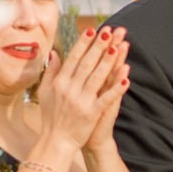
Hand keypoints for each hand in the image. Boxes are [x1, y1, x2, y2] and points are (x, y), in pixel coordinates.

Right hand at [43, 25, 128, 167]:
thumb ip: (51, 72)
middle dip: (98, 46)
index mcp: (59, 83)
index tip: (92, 30)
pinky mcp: (92, 113)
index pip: (73, 58)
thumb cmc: (51, 116)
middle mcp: (70, 90)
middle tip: (109, 31)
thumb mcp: (45, 92)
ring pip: (97, 77)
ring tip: (117, 47)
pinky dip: (117, 88)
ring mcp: (81, 101)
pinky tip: (127, 77)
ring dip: (108, 62)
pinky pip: (106, 98)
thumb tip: (54, 53)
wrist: (56, 141)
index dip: (83, 44)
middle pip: (87, 64)